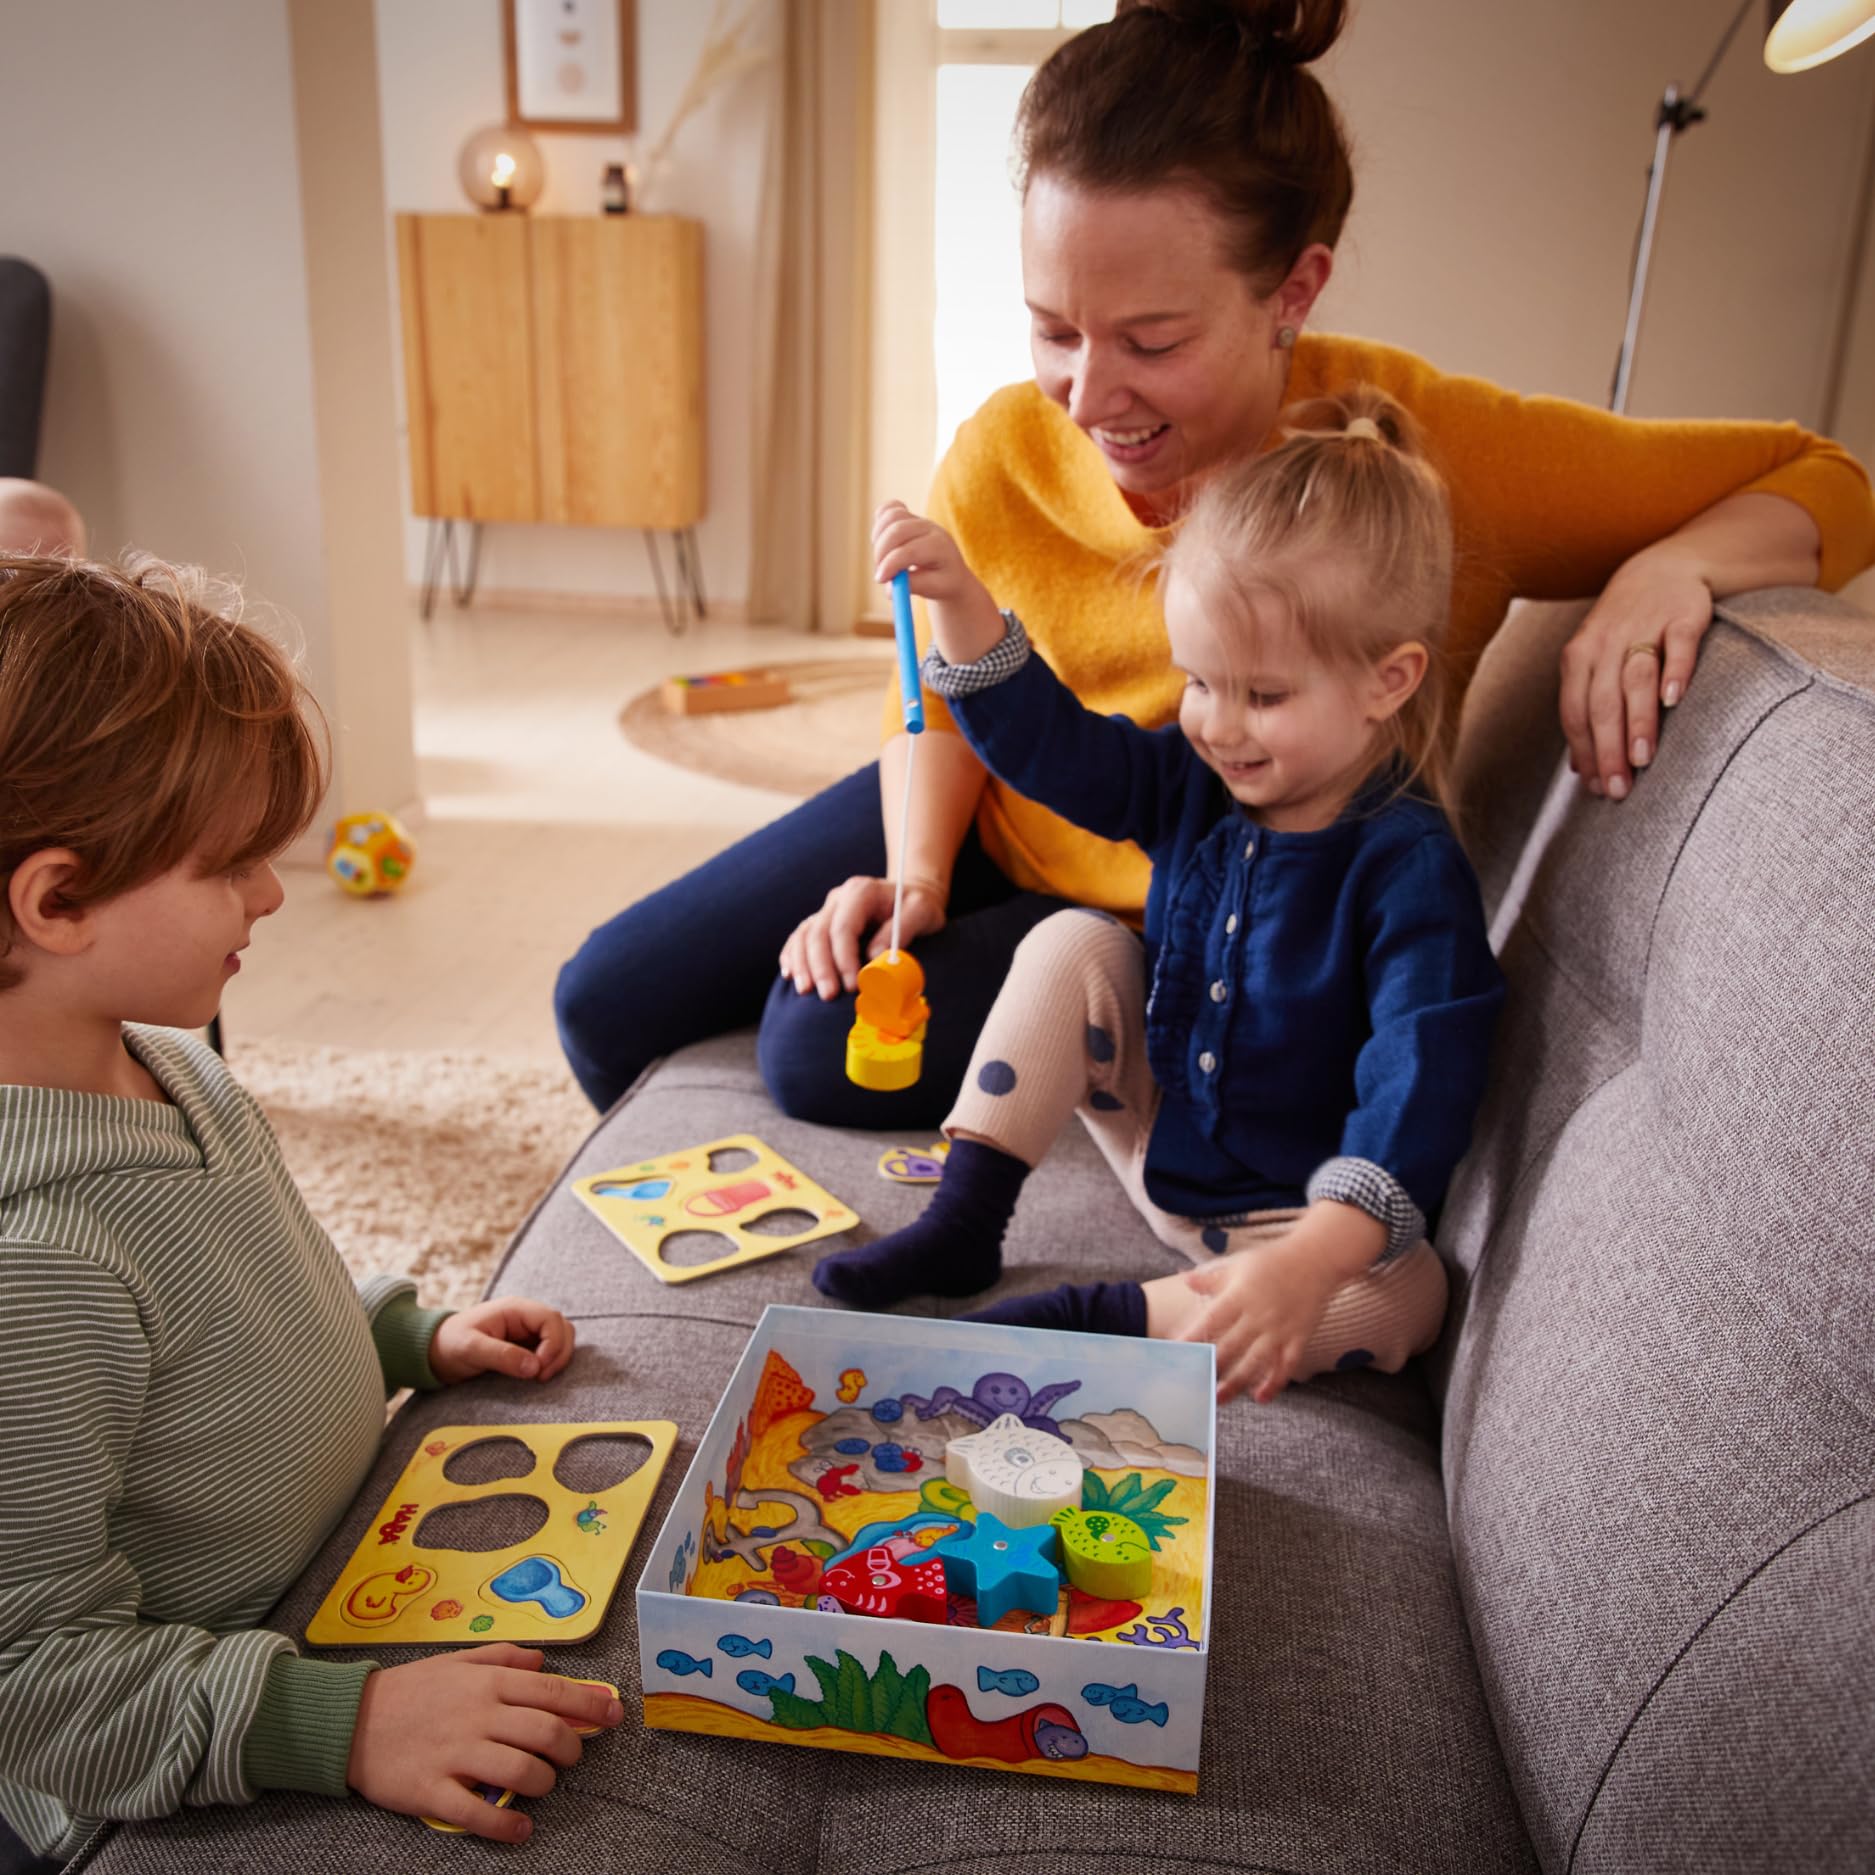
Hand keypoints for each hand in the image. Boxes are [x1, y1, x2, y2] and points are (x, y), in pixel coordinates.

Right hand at [346, 1645, 621, 1842]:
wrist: (350, 1720)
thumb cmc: (411, 1688)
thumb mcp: (458, 1659)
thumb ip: (503, 1657)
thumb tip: (543, 1662)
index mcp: (488, 1682)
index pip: (554, 1692)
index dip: (591, 1705)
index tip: (614, 1716)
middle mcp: (479, 1715)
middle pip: (546, 1733)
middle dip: (572, 1749)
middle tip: (571, 1757)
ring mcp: (456, 1754)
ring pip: (521, 1772)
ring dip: (544, 1783)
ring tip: (544, 1786)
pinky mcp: (432, 1791)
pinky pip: (477, 1814)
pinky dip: (507, 1826)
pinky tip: (521, 1831)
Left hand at [430, 1298, 574, 1385]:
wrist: (434, 1352)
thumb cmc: (450, 1344)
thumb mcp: (472, 1349)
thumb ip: (503, 1356)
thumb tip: (535, 1367)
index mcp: (515, 1309)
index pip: (551, 1319)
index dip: (553, 1344)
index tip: (538, 1369)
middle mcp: (526, 1317)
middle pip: (562, 1328)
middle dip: (559, 1353)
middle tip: (541, 1377)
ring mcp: (527, 1330)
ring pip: (561, 1338)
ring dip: (558, 1357)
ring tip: (540, 1377)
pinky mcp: (526, 1345)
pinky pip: (550, 1350)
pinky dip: (551, 1362)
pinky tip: (537, 1375)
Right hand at [777, 875, 947, 998]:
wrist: (910, 896)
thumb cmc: (918, 905)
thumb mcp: (922, 911)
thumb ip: (902, 929)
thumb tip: (873, 957)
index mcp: (861, 892)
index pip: (843, 927)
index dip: (843, 958)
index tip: (853, 986)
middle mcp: (838, 898)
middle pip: (818, 933)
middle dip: (821, 967)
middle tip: (828, 996)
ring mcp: (827, 910)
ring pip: (804, 936)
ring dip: (802, 964)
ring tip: (805, 991)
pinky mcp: (822, 922)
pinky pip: (799, 938)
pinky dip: (792, 956)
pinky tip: (791, 975)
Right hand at [872, 500, 1004, 662]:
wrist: (949, 570)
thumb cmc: (942, 582)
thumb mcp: (934, 589)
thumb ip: (913, 586)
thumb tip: (889, 587)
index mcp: (940, 546)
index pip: (911, 550)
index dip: (891, 564)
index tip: (880, 579)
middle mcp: (930, 528)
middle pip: (897, 530)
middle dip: (881, 553)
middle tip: (879, 574)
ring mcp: (918, 519)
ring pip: (890, 517)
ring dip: (878, 539)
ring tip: (883, 559)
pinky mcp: (907, 515)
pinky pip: (887, 509)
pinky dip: (879, 522)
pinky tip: (881, 540)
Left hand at [1176, 1237, 1343, 1404]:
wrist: (1316, 1259)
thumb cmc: (1272, 1260)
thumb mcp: (1238, 1265)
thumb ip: (1211, 1279)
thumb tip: (1184, 1279)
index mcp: (1239, 1296)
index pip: (1210, 1321)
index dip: (1192, 1337)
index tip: (1176, 1352)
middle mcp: (1258, 1315)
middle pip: (1230, 1347)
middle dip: (1210, 1368)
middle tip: (1193, 1385)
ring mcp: (1279, 1329)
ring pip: (1255, 1362)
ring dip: (1236, 1383)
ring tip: (1218, 1399)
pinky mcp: (1298, 1338)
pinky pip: (1286, 1365)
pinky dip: (1274, 1383)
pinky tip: (1260, 1398)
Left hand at [1558, 548, 1712, 801]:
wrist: (1661, 569)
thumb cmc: (1624, 630)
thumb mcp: (1595, 664)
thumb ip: (1586, 710)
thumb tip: (1578, 768)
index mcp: (1578, 659)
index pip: (1575, 713)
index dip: (1584, 752)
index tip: (1596, 788)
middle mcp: (1604, 644)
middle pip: (1601, 703)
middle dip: (1608, 749)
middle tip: (1619, 789)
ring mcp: (1643, 628)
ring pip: (1635, 680)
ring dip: (1637, 721)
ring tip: (1643, 759)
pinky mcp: (1681, 616)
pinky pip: (1677, 646)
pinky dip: (1675, 672)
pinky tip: (1674, 701)